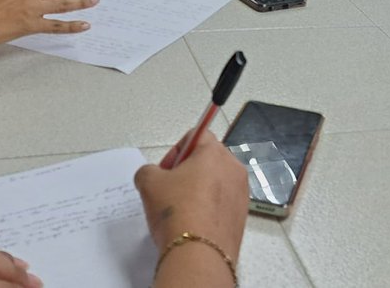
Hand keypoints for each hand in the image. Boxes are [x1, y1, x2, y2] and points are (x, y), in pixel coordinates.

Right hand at [135, 135, 247, 255]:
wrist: (198, 254)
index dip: (177, 149)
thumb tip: (151, 175)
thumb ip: (148, 171)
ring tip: (181, 209)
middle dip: (188, 170)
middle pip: (209, 159)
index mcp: (214, 153)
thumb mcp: (149, 184)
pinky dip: (208, 208)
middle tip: (170, 189)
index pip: (198, 134)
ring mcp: (241, 194)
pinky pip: (222, 203)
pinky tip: (192, 223)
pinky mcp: (241, 217)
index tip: (166, 170)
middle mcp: (233, 169)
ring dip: (199, 190)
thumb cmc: (177, 211)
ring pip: (217, 182)